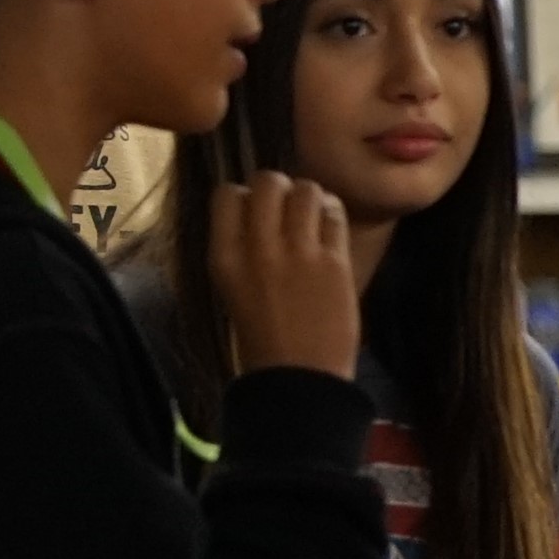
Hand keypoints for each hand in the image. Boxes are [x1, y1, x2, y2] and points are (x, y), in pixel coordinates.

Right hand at [208, 173, 358, 379]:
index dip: (242, 196)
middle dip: (276, 186)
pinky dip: (331, 212)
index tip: (252, 211)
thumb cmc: (260, 335)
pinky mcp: (335, 263)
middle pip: (267, 182)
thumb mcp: (230, 287)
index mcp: (224, 257)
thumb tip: (257, 209)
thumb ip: (239, 246)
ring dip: (308, 195)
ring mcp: (299, 254)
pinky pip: (334, 214)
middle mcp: (258, 249)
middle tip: (284, 205)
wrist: (298, 376)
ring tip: (309, 213)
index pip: (227, 194)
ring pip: (306, 190)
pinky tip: (328, 227)